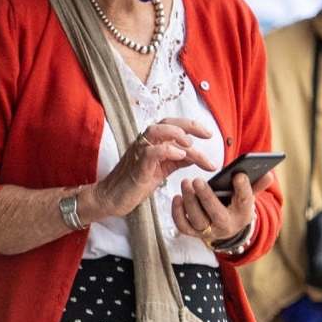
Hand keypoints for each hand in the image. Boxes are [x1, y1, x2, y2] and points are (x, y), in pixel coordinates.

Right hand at [88, 117, 212, 220]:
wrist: (112, 198)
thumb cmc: (136, 183)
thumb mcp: (162, 169)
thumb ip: (178, 160)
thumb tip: (197, 155)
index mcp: (152, 142)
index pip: (173, 125)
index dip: (192, 126)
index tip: (209, 134)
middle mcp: (145, 143)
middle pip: (167, 122)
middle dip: (189, 126)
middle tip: (207, 135)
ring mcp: (139, 152)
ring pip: (157, 131)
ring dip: (177, 134)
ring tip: (191, 145)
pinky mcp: (137, 166)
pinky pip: (151, 152)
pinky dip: (167, 151)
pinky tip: (179, 156)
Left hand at [171, 172, 255, 251]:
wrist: (225, 229)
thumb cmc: (236, 207)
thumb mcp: (248, 197)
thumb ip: (257, 185)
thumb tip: (270, 174)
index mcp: (243, 214)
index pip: (245, 201)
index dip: (243, 188)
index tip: (239, 174)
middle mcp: (225, 226)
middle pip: (216, 214)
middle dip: (206, 197)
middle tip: (197, 180)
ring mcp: (208, 231)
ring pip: (197, 219)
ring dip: (189, 201)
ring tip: (186, 183)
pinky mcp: (193, 233)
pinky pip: (183, 226)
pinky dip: (177, 213)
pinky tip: (177, 197)